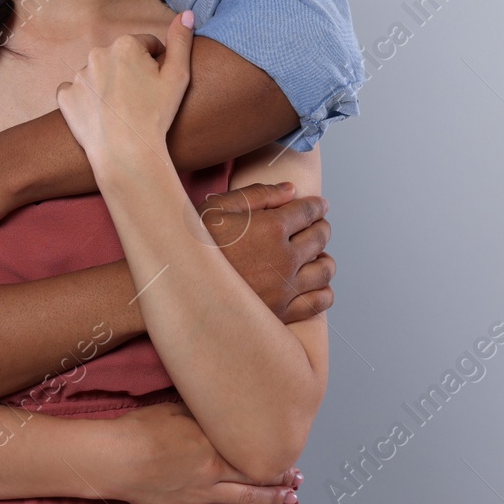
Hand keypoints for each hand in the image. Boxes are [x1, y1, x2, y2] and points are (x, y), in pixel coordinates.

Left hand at [55, 11, 193, 167]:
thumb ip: (181, 41)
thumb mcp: (178, 76)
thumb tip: (186, 13)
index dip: (155, 65)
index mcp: (125, 45)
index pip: (145, 46)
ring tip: (121, 110)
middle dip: (130, 73)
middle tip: (140, 100)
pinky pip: (77, 92)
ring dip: (108, 86)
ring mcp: (78, 75)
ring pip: (98, 75)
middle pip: (119, 59)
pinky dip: (86, 101)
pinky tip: (100, 115)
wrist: (126, 153)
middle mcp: (97, 53)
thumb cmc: (156, 116)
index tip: (157, 86)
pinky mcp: (65, 96)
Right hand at [105, 401, 302, 503]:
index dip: (272, 453)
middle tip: (297, 479)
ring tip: (288, 500)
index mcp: (213, 444)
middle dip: (280, 478)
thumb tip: (215, 407)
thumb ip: (199, 412)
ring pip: (243, 500)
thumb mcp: (174, 409)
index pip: (251, 450)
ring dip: (269, 501)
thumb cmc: (140, 429)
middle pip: (254, 476)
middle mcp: (213, 471)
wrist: (118, 457)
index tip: (288, 450)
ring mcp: (200, 494)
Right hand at [200, 182, 333, 321]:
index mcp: (271, 228)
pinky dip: (324, 290)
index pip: (308, 212)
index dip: (317, 206)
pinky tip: (315, 284)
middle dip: (321, 227)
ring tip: (317, 255)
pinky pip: (319, 302)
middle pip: (320, 237)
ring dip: (325, 257)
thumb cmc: (193, 245)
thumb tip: (291, 190)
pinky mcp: (282, 313)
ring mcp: (285, 288)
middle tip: (318, 226)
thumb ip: (257, 195)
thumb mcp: (217, 208)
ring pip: (325, 269)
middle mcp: (284, 258)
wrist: (179, 288)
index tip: (320, 205)